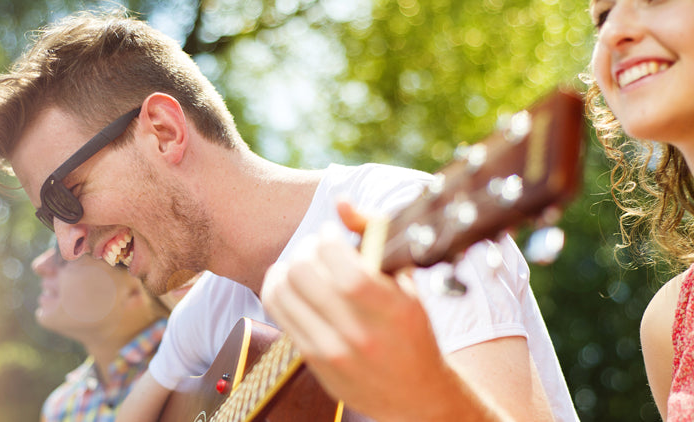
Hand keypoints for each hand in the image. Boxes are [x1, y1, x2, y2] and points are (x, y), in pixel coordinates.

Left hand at [261, 201, 452, 420]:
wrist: (415, 395)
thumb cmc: (412, 332)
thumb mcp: (408, 283)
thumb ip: (377, 236)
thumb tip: (341, 202)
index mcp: (392, 311)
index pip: (342, 266)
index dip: (328, 239)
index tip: (333, 235)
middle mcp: (360, 334)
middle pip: (303, 272)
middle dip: (306, 249)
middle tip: (317, 249)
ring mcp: (332, 350)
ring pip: (281, 291)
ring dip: (287, 268)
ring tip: (303, 266)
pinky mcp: (312, 361)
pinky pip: (278, 313)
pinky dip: (279, 289)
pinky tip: (293, 286)